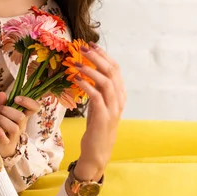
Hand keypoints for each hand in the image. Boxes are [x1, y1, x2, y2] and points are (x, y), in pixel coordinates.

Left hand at [0, 92, 40, 157]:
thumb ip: (1, 103)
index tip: (16, 98)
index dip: (28, 102)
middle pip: (21, 117)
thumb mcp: (1, 112)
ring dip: (2, 120)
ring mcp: (15, 136)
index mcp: (22, 115)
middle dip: (8, 110)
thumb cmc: (2, 125)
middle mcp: (21, 125)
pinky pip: (6, 140)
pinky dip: (1, 134)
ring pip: (14, 128)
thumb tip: (2, 94)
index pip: (34, 108)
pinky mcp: (7, 144)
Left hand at [73, 42, 125, 180]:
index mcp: (119, 94)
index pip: (115, 68)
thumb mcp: (98, 103)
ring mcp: (113, 108)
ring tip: (77, 62)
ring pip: (106, 82)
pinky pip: (97, 97)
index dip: (103, 55)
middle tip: (83, 48)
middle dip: (97, 57)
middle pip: (112, 72)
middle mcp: (119, 99)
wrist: (98, 150)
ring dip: (91, 70)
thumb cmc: (96, 125)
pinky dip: (87, 85)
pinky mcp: (104, 117)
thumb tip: (86, 68)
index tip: (90, 45)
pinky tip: (76, 79)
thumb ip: (97, 87)